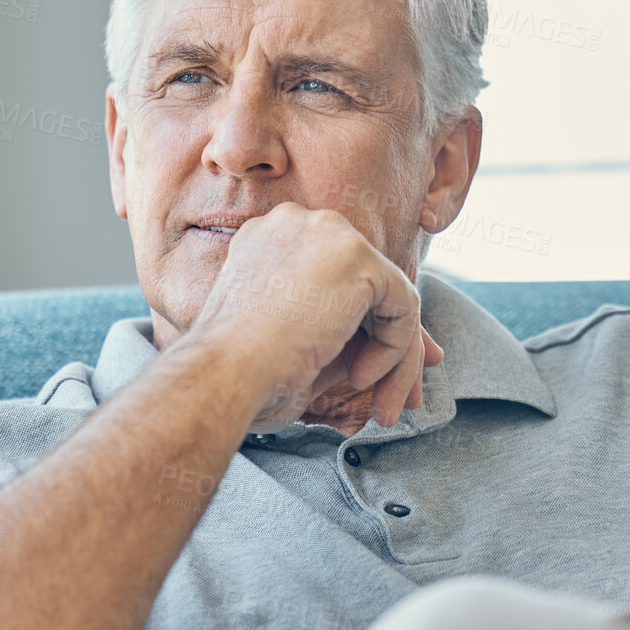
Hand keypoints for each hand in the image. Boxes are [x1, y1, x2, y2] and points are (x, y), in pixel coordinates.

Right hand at [187, 203, 442, 431]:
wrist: (222, 374)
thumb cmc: (239, 375)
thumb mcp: (292, 344)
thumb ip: (344, 332)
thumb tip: (407, 347)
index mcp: (266, 241)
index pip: (334, 278)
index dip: (358, 325)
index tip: (368, 372)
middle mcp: (295, 224)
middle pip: (366, 283)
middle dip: (388, 340)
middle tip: (397, 393)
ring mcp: (327, 234)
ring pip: (388, 296)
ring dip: (395, 356)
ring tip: (381, 405)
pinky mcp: (358, 257)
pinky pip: (403, 307)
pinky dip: (395, 350)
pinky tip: (360, 379)